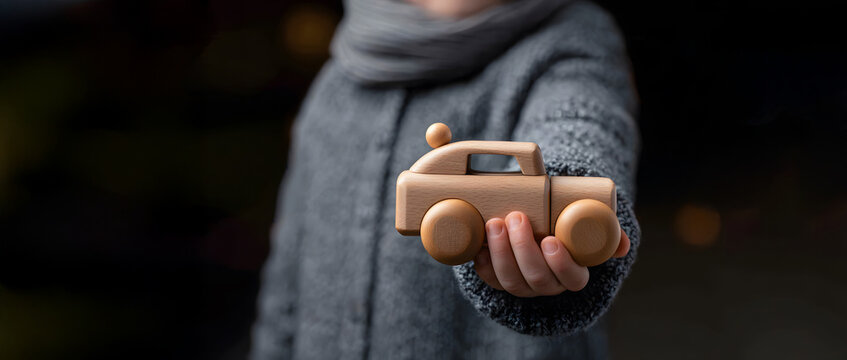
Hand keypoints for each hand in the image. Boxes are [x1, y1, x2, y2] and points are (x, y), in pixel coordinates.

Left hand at [473, 211, 629, 296]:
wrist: (538, 225)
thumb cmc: (566, 224)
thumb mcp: (588, 226)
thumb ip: (606, 232)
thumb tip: (622, 245)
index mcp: (573, 274)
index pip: (572, 278)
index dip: (560, 263)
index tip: (551, 239)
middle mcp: (547, 284)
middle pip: (536, 278)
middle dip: (523, 248)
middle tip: (516, 217)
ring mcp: (522, 284)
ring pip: (510, 280)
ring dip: (500, 252)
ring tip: (495, 223)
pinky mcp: (498, 279)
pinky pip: (489, 279)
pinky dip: (482, 262)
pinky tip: (478, 244)